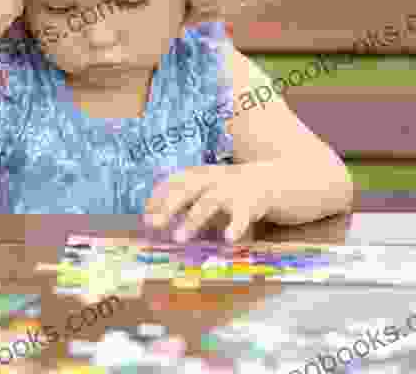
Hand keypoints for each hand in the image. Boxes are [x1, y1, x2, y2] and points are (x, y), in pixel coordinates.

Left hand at [144, 165, 271, 242]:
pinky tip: (227, 241)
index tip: (145, 214)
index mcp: (199, 174)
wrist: (270, 180)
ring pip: (209, 202)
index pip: (173, 181)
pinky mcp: (250, 204)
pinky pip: (241, 216)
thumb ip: (180, 204)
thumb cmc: (227, 189)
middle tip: (153, 225)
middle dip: (168, 205)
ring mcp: (231, 190)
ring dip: (192, 220)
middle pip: (186, 188)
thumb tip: (149, 221)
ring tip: (178, 238)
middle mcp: (212, 179)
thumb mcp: (203, 190)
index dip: (158, 196)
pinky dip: (234, 227)